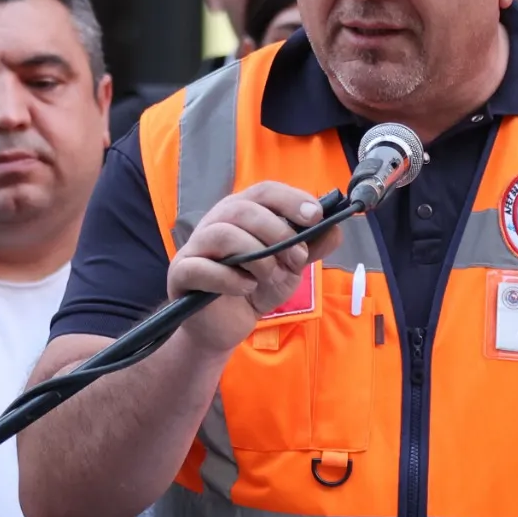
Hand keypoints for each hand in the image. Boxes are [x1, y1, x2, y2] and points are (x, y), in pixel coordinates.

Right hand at [166, 182, 339, 352]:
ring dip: (257, 256)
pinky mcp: (182, 274)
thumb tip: (335, 228)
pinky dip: (230, 278)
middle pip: (243, 209)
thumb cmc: (254, 287)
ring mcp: (196, 247)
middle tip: (296, 259)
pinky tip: (247, 288)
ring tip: (270, 275)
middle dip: (278, 233)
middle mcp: (216, 222)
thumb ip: (311, 247)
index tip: (315, 217)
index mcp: (242, 212)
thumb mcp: (290, 267)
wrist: (227, 325)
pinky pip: (202, 267)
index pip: (265, 191)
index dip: (291, 200)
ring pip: (223, 233)